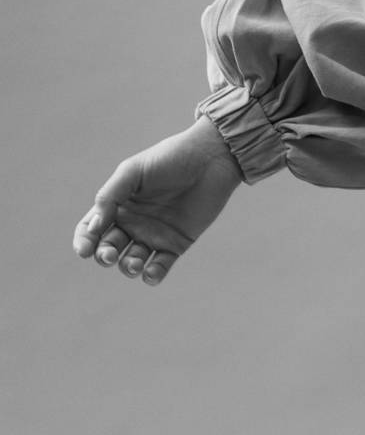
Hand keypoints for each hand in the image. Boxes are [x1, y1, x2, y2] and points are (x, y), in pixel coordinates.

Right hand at [72, 115, 245, 285]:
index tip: (84, 250)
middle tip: (111, 254)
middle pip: (108, 248)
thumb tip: (92, 228)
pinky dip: (153, 275)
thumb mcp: (133, 171)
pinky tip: (151, 273)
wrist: (210, 159)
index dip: (84, 241)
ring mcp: (154, 235)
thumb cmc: (170, 159)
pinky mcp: (176, 243)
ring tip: (135, 262)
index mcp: (118, 204)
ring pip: (132, 261)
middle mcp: (133, 223)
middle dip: (104, 256)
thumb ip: (109, 196)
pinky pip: (160, 267)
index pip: (90, 229)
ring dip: (128, 267)